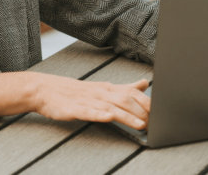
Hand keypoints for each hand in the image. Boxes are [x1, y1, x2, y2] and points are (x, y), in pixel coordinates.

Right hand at [33, 75, 149, 129]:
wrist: (46, 89)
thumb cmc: (75, 91)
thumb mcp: (103, 87)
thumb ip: (125, 87)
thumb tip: (145, 83)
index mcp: (107, 88)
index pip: (131, 93)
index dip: (146, 103)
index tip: (161, 112)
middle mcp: (99, 93)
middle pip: (124, 100)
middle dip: (141, 112)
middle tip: (156, 123)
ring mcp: (86, 100)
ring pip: (109, 107)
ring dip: (126, 116)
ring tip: (140, 124)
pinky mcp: (73, 109)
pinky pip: (87, 112)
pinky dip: (98, 114)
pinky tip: (107, 118)